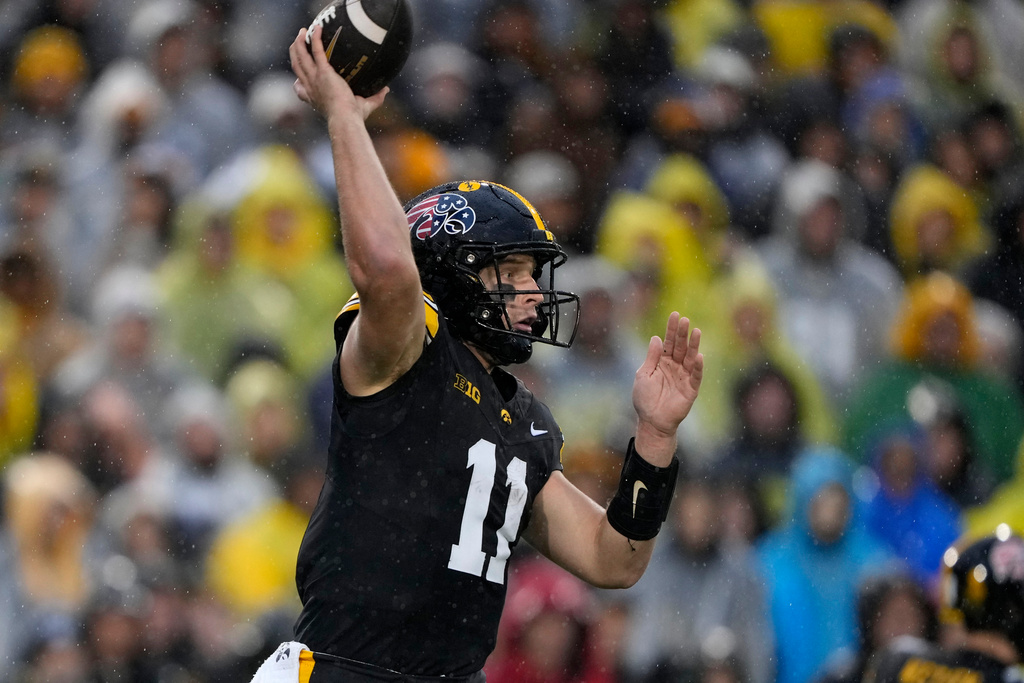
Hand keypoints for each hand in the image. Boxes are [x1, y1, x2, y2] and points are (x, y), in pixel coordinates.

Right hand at [288, 25, 387, 120]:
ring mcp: (314, 78)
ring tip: (303, 31)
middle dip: (296, 51)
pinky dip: (316, 38)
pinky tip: (318, 28)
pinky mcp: (323, 72)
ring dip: (300, 42)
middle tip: (299, 41)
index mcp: (314, 97)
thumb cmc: (353, 117)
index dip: (297, 81)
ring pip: (301, 56)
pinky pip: (316, 50)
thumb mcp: (363, 107)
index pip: (300, 88)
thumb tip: (386, 89)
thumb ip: (374, 98)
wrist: (346, 119)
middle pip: (297, 65)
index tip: (298, 77)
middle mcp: (310, 87)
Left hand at [632, 312, 702, 459]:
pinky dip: (697, 366)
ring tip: (696, 331)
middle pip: (680, 347)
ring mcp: (684, 377)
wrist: (651, 421)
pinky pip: (695, 376)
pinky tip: (698, 356)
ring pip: (690, 358)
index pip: (668, 342)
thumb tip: (656, 337)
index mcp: (662, 362)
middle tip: (685, 320)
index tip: (675, 314)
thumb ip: (652, 357)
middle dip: (682, 334)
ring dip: (693, 345)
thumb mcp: (643, 375)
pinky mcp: (691, 389)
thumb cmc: (645, 399)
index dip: (671, 329)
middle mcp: (675, 367)